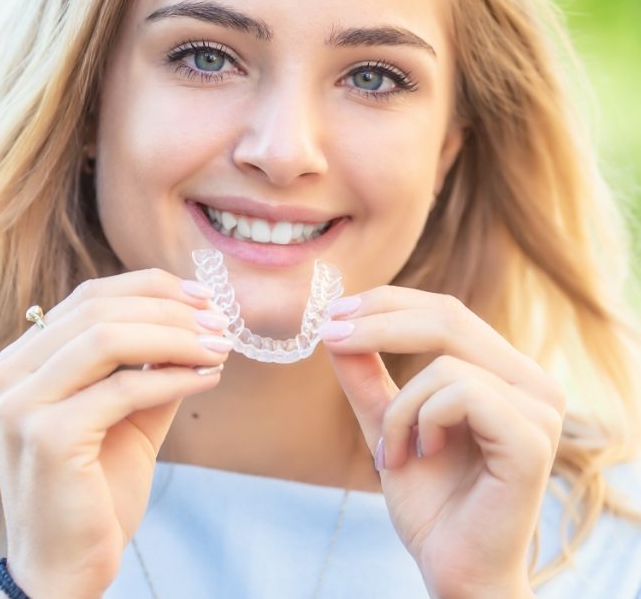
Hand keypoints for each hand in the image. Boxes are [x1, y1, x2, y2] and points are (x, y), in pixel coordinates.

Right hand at [0, 269, 232, 598]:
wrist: (67, 566)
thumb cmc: (97, 487)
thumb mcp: (128, 411)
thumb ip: (151, 364)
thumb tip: (200, 319)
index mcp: (21, 361)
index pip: (90, 296)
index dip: (152, 287)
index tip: (204, 296)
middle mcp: (7, 374)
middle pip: (100, 309)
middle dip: (171, 310)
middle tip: (221, 322)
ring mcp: (20, 404)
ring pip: (109, 338)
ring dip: (177, 337)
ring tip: (219, 347)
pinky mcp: (47, 436)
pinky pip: (125, 388)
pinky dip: (175, 377)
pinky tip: (208, 378)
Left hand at [320, 287, 563, 598]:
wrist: (454, 568)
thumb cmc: (430, 502)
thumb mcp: (387, 424)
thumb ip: (367, 377)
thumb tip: (336, 325)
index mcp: (505, 372)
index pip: (446, 312)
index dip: (388, 303)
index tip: (334, 312)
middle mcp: (532, 382)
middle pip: (448, 317)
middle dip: (379, 322)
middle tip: (332, 335)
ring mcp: (540, 409)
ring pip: (445, 362)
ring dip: (400, 408)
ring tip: (393, 452)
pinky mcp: (533, 438)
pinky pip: (461, 393)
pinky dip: (422, 421)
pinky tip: (423, 455)